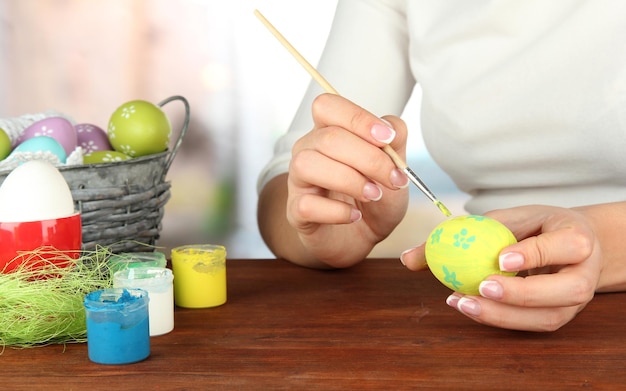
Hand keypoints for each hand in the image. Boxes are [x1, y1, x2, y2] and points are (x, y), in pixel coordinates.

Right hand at [286, 93, 409, 267]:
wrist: (362, 237)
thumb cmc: (374, 197)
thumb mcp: (395, 169)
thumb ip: (396, 143)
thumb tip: (390, 130)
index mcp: (329, 131)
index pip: (328, 106)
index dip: (358, 118)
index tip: (387, 139)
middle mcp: (308, 150)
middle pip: (327, 137)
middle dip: (368, 158)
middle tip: (393, 180)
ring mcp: (298, 181)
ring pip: (307, 164)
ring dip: (349, 180)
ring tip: (373, 195)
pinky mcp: (296, 211)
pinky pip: (306, 204)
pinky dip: (337, 211)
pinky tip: (354, 215)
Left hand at [401, 205, 601, 330]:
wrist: (567, 244)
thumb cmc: (533, 226)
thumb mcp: (504, 218)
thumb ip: (464, 232)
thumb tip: (408, 258)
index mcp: (577, 237)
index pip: (564, 246)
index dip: (533, 254)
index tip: (501, 258)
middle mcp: (584, 273)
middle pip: (564, 290)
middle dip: (522, 293)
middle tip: (482, 287)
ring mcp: (575, 301)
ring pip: (547, 316)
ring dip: (504, 314)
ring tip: (463, 303)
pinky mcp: (559, 316)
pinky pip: (532, 325)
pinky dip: (500, 319)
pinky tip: (469, 307)